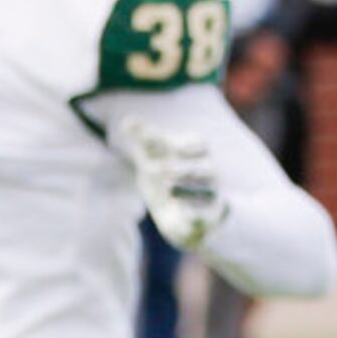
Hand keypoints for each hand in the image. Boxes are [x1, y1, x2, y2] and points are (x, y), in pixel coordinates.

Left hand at [115, 114, 228, 249]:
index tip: (171, 146)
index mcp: (197, 154)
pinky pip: (204, 216)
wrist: (180, 210)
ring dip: (188, 191)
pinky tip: (180, 213)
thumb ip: (143, 138)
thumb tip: (126, 120)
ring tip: (169, 190)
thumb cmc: (166, 174)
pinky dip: (194, 215)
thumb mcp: (153, 156)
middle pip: (205, 168)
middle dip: (185, 169)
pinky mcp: (206, 218)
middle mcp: (207, 173)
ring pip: (208, 193)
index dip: (185, 144)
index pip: (199, 143)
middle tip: (162, 170)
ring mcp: (209, 196)